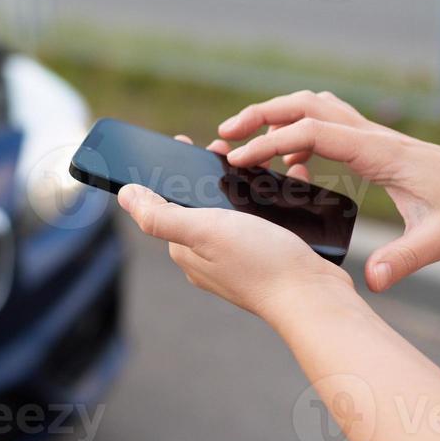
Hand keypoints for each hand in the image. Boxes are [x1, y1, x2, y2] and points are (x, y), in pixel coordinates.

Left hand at [115, 135, 355, 322]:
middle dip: (209, 173)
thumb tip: (125, 195)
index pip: (169, 203)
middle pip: (201, 204)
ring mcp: (239, 257)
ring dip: (240, 182)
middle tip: (225, 150)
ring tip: (256, 160)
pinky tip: (280, 183)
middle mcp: (208, 256)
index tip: (187, 144)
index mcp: (186, 249)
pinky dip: (267, 198)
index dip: (174, 172)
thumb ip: (160, 215)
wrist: (315, 296)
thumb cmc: (259, 263)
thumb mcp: (203, 231)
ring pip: (232, 210)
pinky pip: (260, 219)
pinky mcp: (268, 255)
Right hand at [219, 91, 439, 291]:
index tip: (236, 160)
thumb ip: (404, 260)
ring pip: (314, 108)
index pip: (313, 131)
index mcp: (382, 151)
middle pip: (305, 104)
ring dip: (276, 118)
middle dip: (260, 115)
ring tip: (245, 144)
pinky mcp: (377, 148)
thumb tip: (373, 281)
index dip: (270, 143)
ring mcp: (375, 138)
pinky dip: (298, 135)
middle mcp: (375, 136)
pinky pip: (327, 127)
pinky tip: (293, 167)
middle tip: (225, 136)